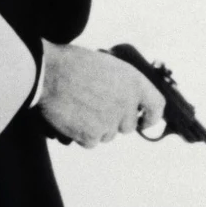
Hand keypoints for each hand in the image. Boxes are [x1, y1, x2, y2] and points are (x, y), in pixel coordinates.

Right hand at [37, 41, 165, 146]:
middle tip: (96, 110)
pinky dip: (81, 135)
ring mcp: (110, 122)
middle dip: (114, 122)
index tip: (144, 123)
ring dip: (96, 128)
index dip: (151, 118)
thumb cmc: (74, 64)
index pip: (156, 107)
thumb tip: (128, 101)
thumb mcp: (109, 66)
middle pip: (128, 127)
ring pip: (108, 135)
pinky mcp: (92, 135)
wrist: (49, 73)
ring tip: (79, 109)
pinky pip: (91, 142)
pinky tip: (71, 118)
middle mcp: (127, 104)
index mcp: (135, 83)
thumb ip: (124, 85)